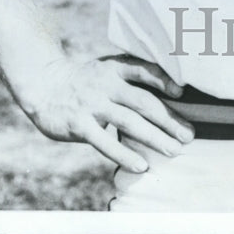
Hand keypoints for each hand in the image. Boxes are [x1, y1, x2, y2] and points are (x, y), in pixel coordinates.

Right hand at [17, 53, 193, 171]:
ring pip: (129, 122)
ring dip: (154, 137)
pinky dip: (124, 155)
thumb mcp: (107, 71)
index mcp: (115, 67)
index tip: (182, 91)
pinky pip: (105, 142)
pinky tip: (141, 166)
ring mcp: (93, 104)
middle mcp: (106, 83)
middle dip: (168, 119)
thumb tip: (168, 99)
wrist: (45, 86)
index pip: (143, 69)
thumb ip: (131, 81)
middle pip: (143, 101)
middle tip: (189, 135)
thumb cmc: (86, 82)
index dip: (163, 78)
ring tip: (174, 150)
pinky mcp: (80, 125)